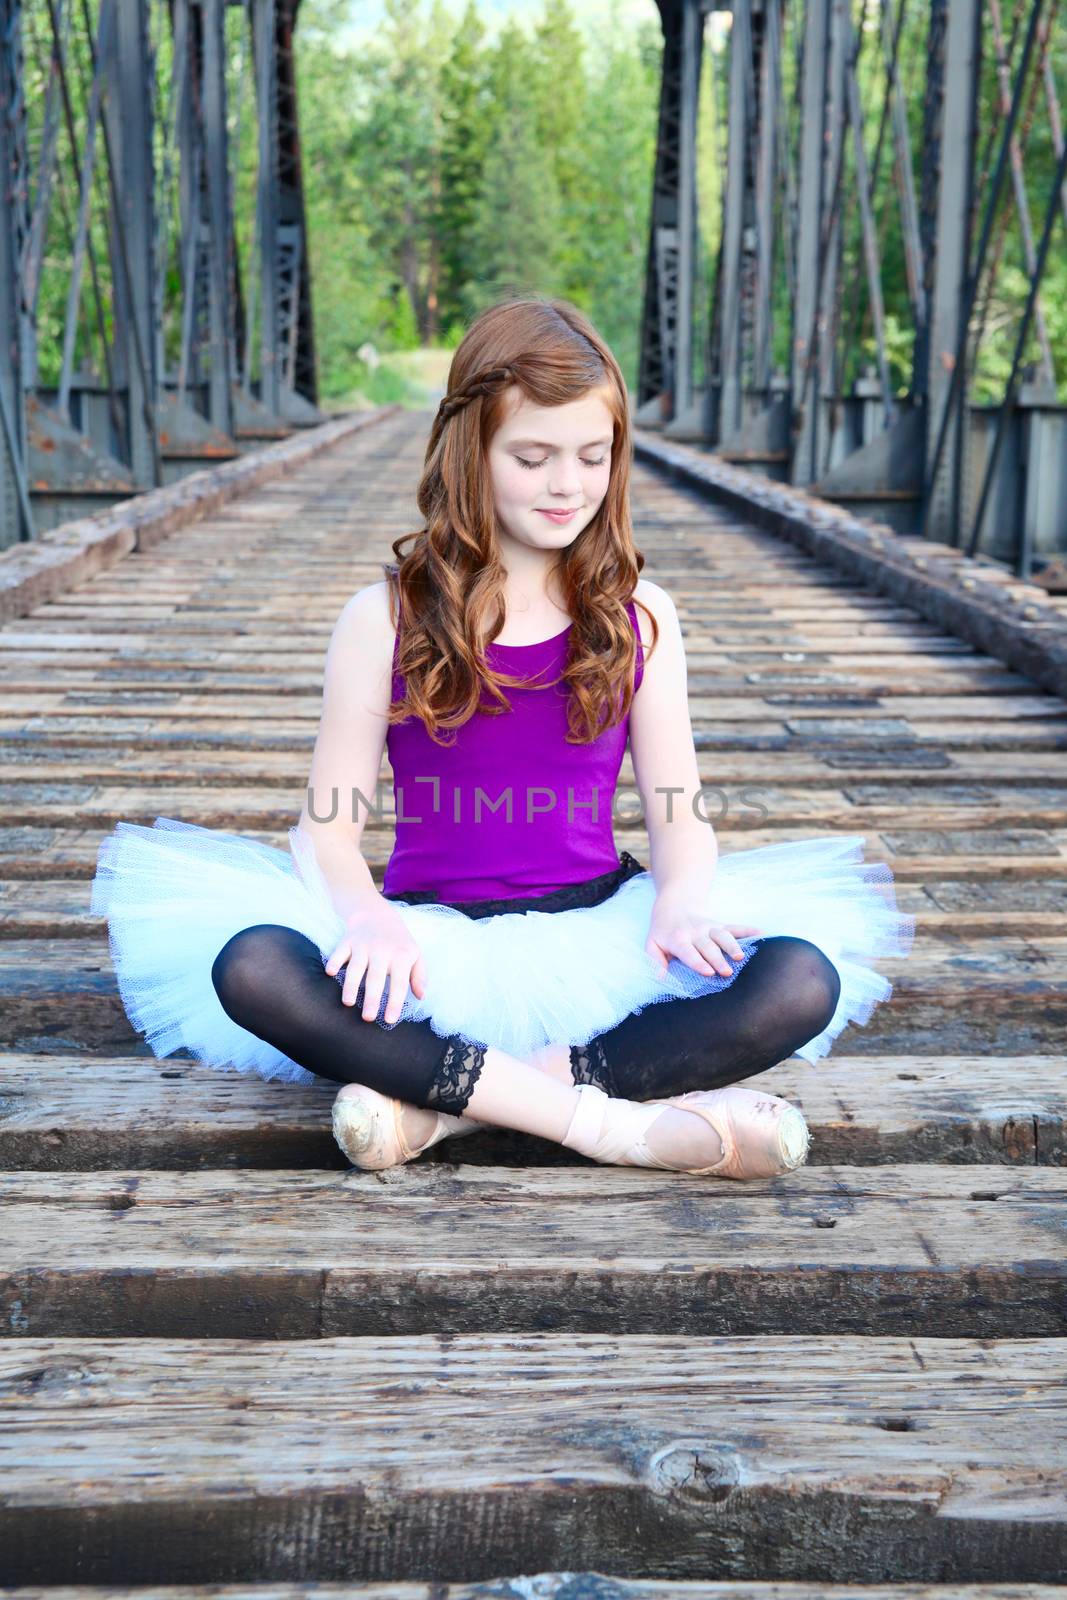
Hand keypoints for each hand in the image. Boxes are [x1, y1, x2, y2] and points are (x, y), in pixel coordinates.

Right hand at [324, 899, 426, 1023]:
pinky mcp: (347, 941)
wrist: (376, 914)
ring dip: (351, 985)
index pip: (399, 983)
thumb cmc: (398, 942)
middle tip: (368, 1018)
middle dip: (371, 998)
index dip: (394, 1002)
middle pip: (375, 978)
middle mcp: (382, 951)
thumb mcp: (414, 954)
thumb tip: (421, 997)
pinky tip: (331, 973)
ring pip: (355, 967)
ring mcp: (363, 945)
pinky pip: (339, 952)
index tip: (389, 1020)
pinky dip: (334, 962)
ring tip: (348, 1003)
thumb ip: (419, 976)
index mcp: (401, 956)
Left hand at [645, 895, 763, 979]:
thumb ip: (655, 961)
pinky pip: (735, 927)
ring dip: (732, 946)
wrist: (674, 904)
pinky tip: (760, 934)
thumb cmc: (663, 931)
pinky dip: (748, 930)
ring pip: (723, 936)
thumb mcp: (652, 944)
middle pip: (708, 947)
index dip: (698, 962)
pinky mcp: (719, 925)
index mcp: (678, 940)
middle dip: (718, 959)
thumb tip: (661, 978)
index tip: (708, 972)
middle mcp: (695, 933)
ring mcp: (709, 928)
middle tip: (727, 972)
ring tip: (741, 957)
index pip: (689, 952)